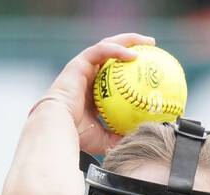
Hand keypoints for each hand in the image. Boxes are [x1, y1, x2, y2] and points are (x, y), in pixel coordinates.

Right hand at [40, 32, 155, 155]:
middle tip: (152, 47)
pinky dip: (118, 50)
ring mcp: (83, 67)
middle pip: (113, 55)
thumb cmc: (75, 134)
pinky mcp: (79, 62)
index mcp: (92, 92)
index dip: (130, 70)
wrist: (57, 125)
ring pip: (108, 46)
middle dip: (133, 46)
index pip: (113, 76)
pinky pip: (102, 50)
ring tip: (149, 42)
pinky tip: (134, 54)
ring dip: (129, 40)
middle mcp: (88, 76)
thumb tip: (138, 139)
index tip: (149, 71)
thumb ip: (118, 136)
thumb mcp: (103, 138)